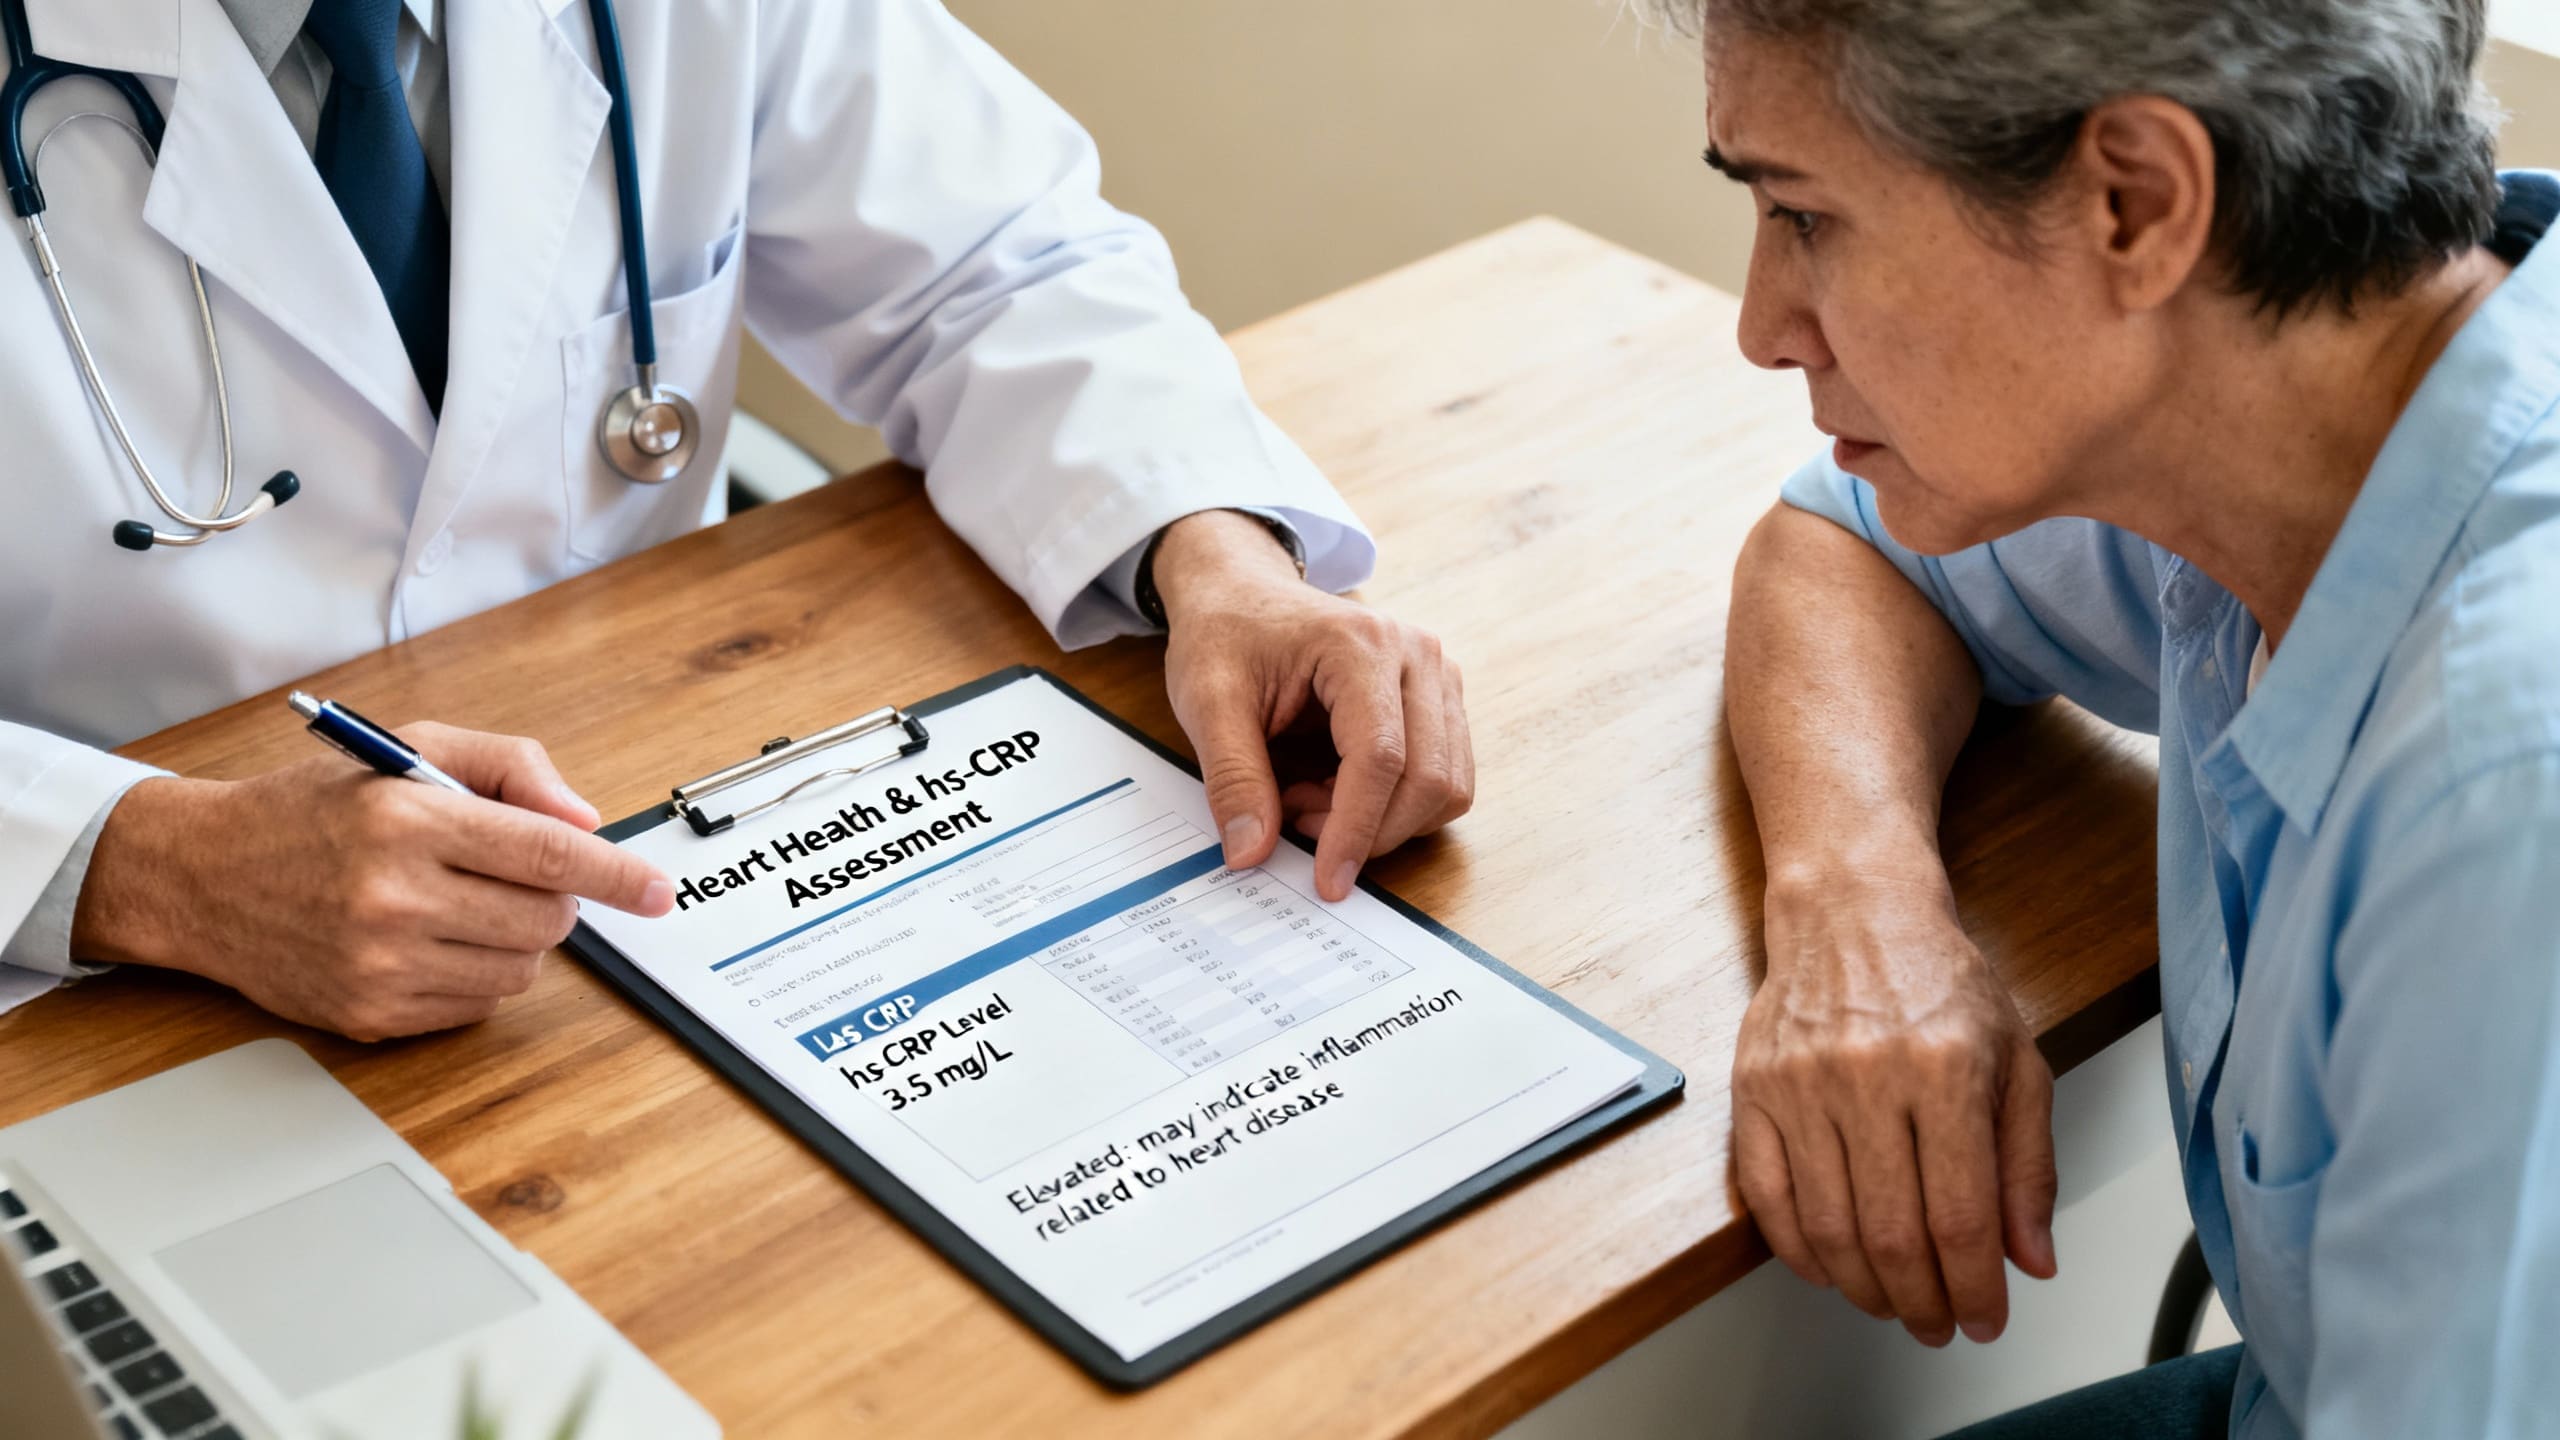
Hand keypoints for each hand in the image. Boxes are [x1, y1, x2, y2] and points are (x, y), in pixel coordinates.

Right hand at [72, 723, 674, 1040]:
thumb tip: (584, 821)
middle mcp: (393, 896)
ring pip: (521, 969)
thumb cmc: (312, 809)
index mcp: (408, 821)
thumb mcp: (408, 750)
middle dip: (553, 897)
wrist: (201, 875)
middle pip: (546, 918)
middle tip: (508, 875)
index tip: (656, 890)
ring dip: (516, 938)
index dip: (616, 875)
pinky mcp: (371, 1015)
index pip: (546, 855)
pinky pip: (477, 1007)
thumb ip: (509, 767)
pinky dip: (476, 975)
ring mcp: (380, 964)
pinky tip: (429, 939)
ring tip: (461, 903)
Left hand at [1154, 510, 1473, 900]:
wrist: (1243, 593)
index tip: (1326, 881)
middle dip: (1368, 829)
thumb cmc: (1226, 635)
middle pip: (1429, 779)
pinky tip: (1337, 788)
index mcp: (1361, 644)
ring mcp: (1438, 675)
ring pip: (1446, 786)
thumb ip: (1232, 777)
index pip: (1381, 759)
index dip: (1356, 829)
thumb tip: (1251, 853)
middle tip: (1294, 822)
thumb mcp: (1207, 701)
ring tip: (1310, 798)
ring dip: (1383, 819)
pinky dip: (1394, 804)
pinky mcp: (1440, 699)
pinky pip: (1443, 776)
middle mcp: (1417, 655)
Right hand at [1731, 870, 2056, 1345]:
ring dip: (1863, 1288)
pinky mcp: (1752, 1089)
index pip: (1960, 1216)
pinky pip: (1765, 1195)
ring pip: (1827, 1227)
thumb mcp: (2016, 1059)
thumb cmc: (1937, 980)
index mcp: (1946, 1069)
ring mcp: (1800, 1086)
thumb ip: (2028, 1163)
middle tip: (1938, 1324)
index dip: (1974, 1287)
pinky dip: (1796, 1249)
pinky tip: (1829, 1268)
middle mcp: (1867, 1078)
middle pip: (1891, 1234)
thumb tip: (2029, 1259)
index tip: (1984, 1318)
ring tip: (1891, 1303)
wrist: (1851, 910)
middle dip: (1921, 1302)